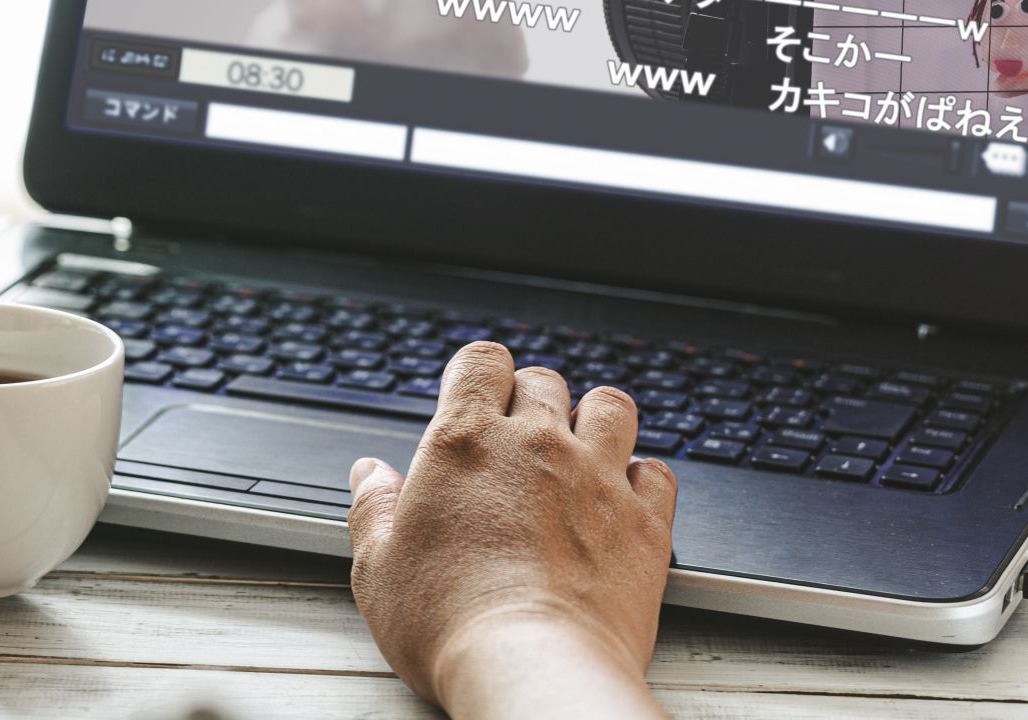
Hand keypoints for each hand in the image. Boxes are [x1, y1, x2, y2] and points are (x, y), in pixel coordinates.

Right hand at [346, 341, 676, 718]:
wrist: (533, 667)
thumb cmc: (448, 621)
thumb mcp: (378, 566)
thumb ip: (372, 508)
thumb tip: (369, 475)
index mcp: (466, 442)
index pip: (482, 360)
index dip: (479, 372)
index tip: (475, 394)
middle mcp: (536, 446)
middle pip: (545, 379)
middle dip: (531, 398)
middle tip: (519, 437)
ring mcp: (597, 479)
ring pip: (611, 406)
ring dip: (595, 419)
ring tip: (580, 447)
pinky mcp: (645, 523)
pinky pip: (658, 472)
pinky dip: (643, 477)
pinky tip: (624, 497)